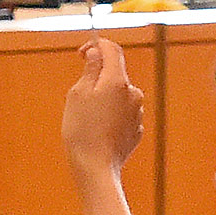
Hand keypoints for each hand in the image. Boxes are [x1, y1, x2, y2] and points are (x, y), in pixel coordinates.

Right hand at [61, 39, 146, 196]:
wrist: (96, 168)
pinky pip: (122, 114)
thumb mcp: (78, 94)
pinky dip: (111, 115)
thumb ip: (90, 70)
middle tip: (79, 95)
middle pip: (116, 74)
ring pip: (119, 95)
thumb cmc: (82, 131)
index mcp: (117, 81)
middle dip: (98, 78)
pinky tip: (98, 130)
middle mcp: (133, 93)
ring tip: (87, 118)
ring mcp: (137, 112)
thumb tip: (96, 53)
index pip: (112, 50)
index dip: (97, 46)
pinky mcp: (136, 129)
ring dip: (105, 99)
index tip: (83, 53)